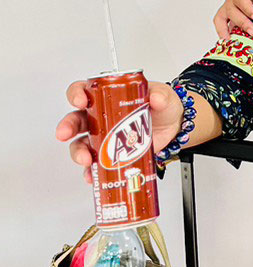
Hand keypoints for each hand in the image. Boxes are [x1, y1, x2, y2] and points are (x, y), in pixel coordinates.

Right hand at [55, 80, 182, 184]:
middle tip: (65, 134)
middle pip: (75, 120)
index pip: (84, 91)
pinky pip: (95, 166)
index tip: (80, 100)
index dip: (77, 94)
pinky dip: (91, 172)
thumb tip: (156, 98)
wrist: (173, 130)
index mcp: (108, 97)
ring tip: (85, 159)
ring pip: (81, 144)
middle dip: (67, 126)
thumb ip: (160, 96)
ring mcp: (103, 138)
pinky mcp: (110, 156)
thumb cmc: (162, 108)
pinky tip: (93, 175)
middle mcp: (100, 117)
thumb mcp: (164, 97)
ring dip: (78, 152)